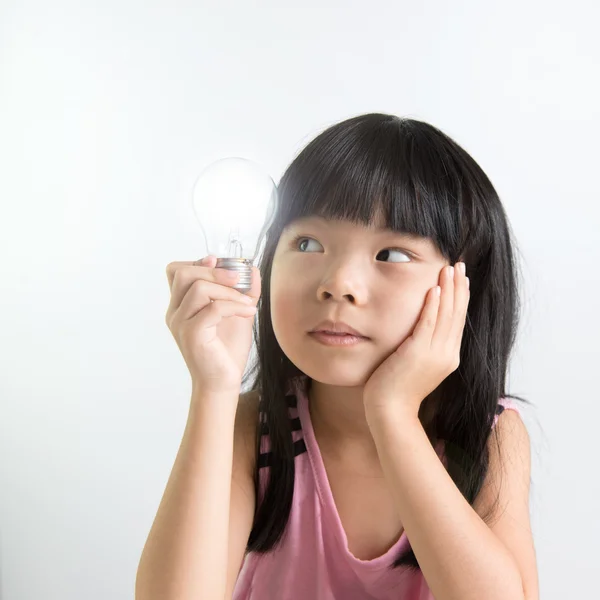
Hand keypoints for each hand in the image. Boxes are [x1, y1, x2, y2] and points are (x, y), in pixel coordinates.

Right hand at [165, 255, 260, 397]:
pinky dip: (234, 306)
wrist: (223, 382)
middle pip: (184, 273)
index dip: (198, 262)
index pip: (176, 271)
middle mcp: (175, 312)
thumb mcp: (238, 313)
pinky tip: (248, 313)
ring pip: (198, 288)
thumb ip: (243, 291)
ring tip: (247, 303)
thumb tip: (253, 268)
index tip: (219, 262)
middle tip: (238, 280)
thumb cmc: (227, 350)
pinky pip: (213, 309)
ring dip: (228, 291)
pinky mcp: (192, 334)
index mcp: (181, 305)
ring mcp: (181, 323)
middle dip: (214, 270)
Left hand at [363, 262, 469, 421]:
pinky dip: (434, 305)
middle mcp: (447, 354)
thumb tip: (420, 330)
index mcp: (448, 357)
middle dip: (459, 287)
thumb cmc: (396, 389)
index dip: (460, 298)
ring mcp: (435, 354)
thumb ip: (423, 346)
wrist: (390, 410)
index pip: (458, 321)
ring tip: (449, 268)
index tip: (461, 279)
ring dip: (448, 289)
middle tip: (459, 265)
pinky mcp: (419, 353)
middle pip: (457, 314)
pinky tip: (434, 288)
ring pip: (446, 315)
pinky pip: (429, 324)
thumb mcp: (417, 364)